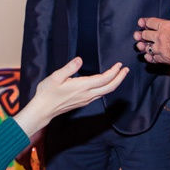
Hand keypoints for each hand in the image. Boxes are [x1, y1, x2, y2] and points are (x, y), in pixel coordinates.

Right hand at [13, 57, 128, 137]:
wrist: (43, 109)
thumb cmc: (47, 93)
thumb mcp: (56, 77)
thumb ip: (69, 68)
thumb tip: (79, 60)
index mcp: (82, 86)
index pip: (104, 79)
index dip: (114, 72)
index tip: (119, 64)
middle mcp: (87, 94)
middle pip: (109, 87)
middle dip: (119, 78)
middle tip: (126, 70)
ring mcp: (86, 99)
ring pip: (105, 92)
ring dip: (114, 83)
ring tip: (119, 75)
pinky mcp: (83, 102)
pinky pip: (99, 95)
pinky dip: (106, 88)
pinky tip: (105, 84)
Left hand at [133, 6, 169, 67]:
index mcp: (165, 26)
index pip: (150, 22)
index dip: (145, 22)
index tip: (141, 22)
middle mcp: (161, 37)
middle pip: (145, 35)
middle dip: (140, 34)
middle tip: (137, 34)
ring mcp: (161, 49)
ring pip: (146, 47)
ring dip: (142, 46)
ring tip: (139, 45)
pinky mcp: (165, 60)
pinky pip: (152, 59)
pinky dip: (149, 57)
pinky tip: (148, 56)